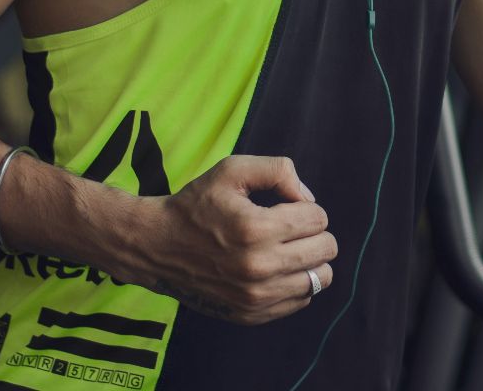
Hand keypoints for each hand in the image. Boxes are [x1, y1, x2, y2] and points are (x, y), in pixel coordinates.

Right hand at [134, 155, 337, 324]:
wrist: (156, 247)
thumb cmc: (196, 205)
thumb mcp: (232, 170)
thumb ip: (277, 170)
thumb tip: (308, 198)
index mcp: (255, 229)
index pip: (318, 218)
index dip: (307, 207)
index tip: (286, 208)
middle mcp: (258, 267)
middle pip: (326, 249)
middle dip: (315, 232)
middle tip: (291, 228)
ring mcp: (255, 296)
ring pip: (319, 279)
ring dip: (310, 259)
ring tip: (288, 249)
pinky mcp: (251, 314)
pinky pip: (301, 300)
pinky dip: (296, 283)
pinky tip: (276, 269)